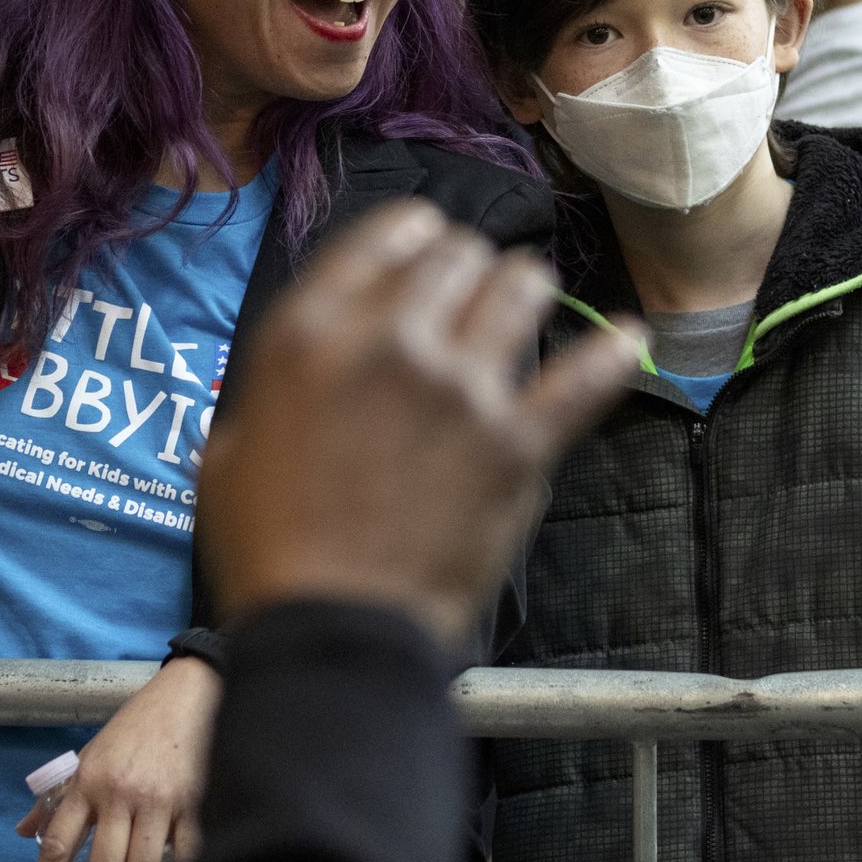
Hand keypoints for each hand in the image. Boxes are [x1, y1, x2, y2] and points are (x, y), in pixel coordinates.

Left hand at [16, 655, 217, 861]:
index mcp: (87, 782)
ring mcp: (157, 801)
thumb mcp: (88, 756)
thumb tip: (23, 831)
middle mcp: (118, 794)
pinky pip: (184, 858)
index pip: (57, 843)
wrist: (186, 696)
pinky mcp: (192, 804)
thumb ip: (57, 798)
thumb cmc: (134, 727)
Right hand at [198, 201, 645, 645]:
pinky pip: (584, 377)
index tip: (432, 241)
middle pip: (457, 258)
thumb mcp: (232, 446)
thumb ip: (276, 387)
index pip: (383, 238)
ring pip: (519, 290)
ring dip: (525, 287)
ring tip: (529, 296)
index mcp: (310, 333)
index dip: (416, 232)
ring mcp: (463, 388)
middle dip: (467, 265)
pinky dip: (612, 352)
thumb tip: (312, 370)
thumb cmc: (268, 550)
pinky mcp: (519, 442)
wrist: (334, 629)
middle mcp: (390, 342)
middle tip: (473, 286)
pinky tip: (629, 336)